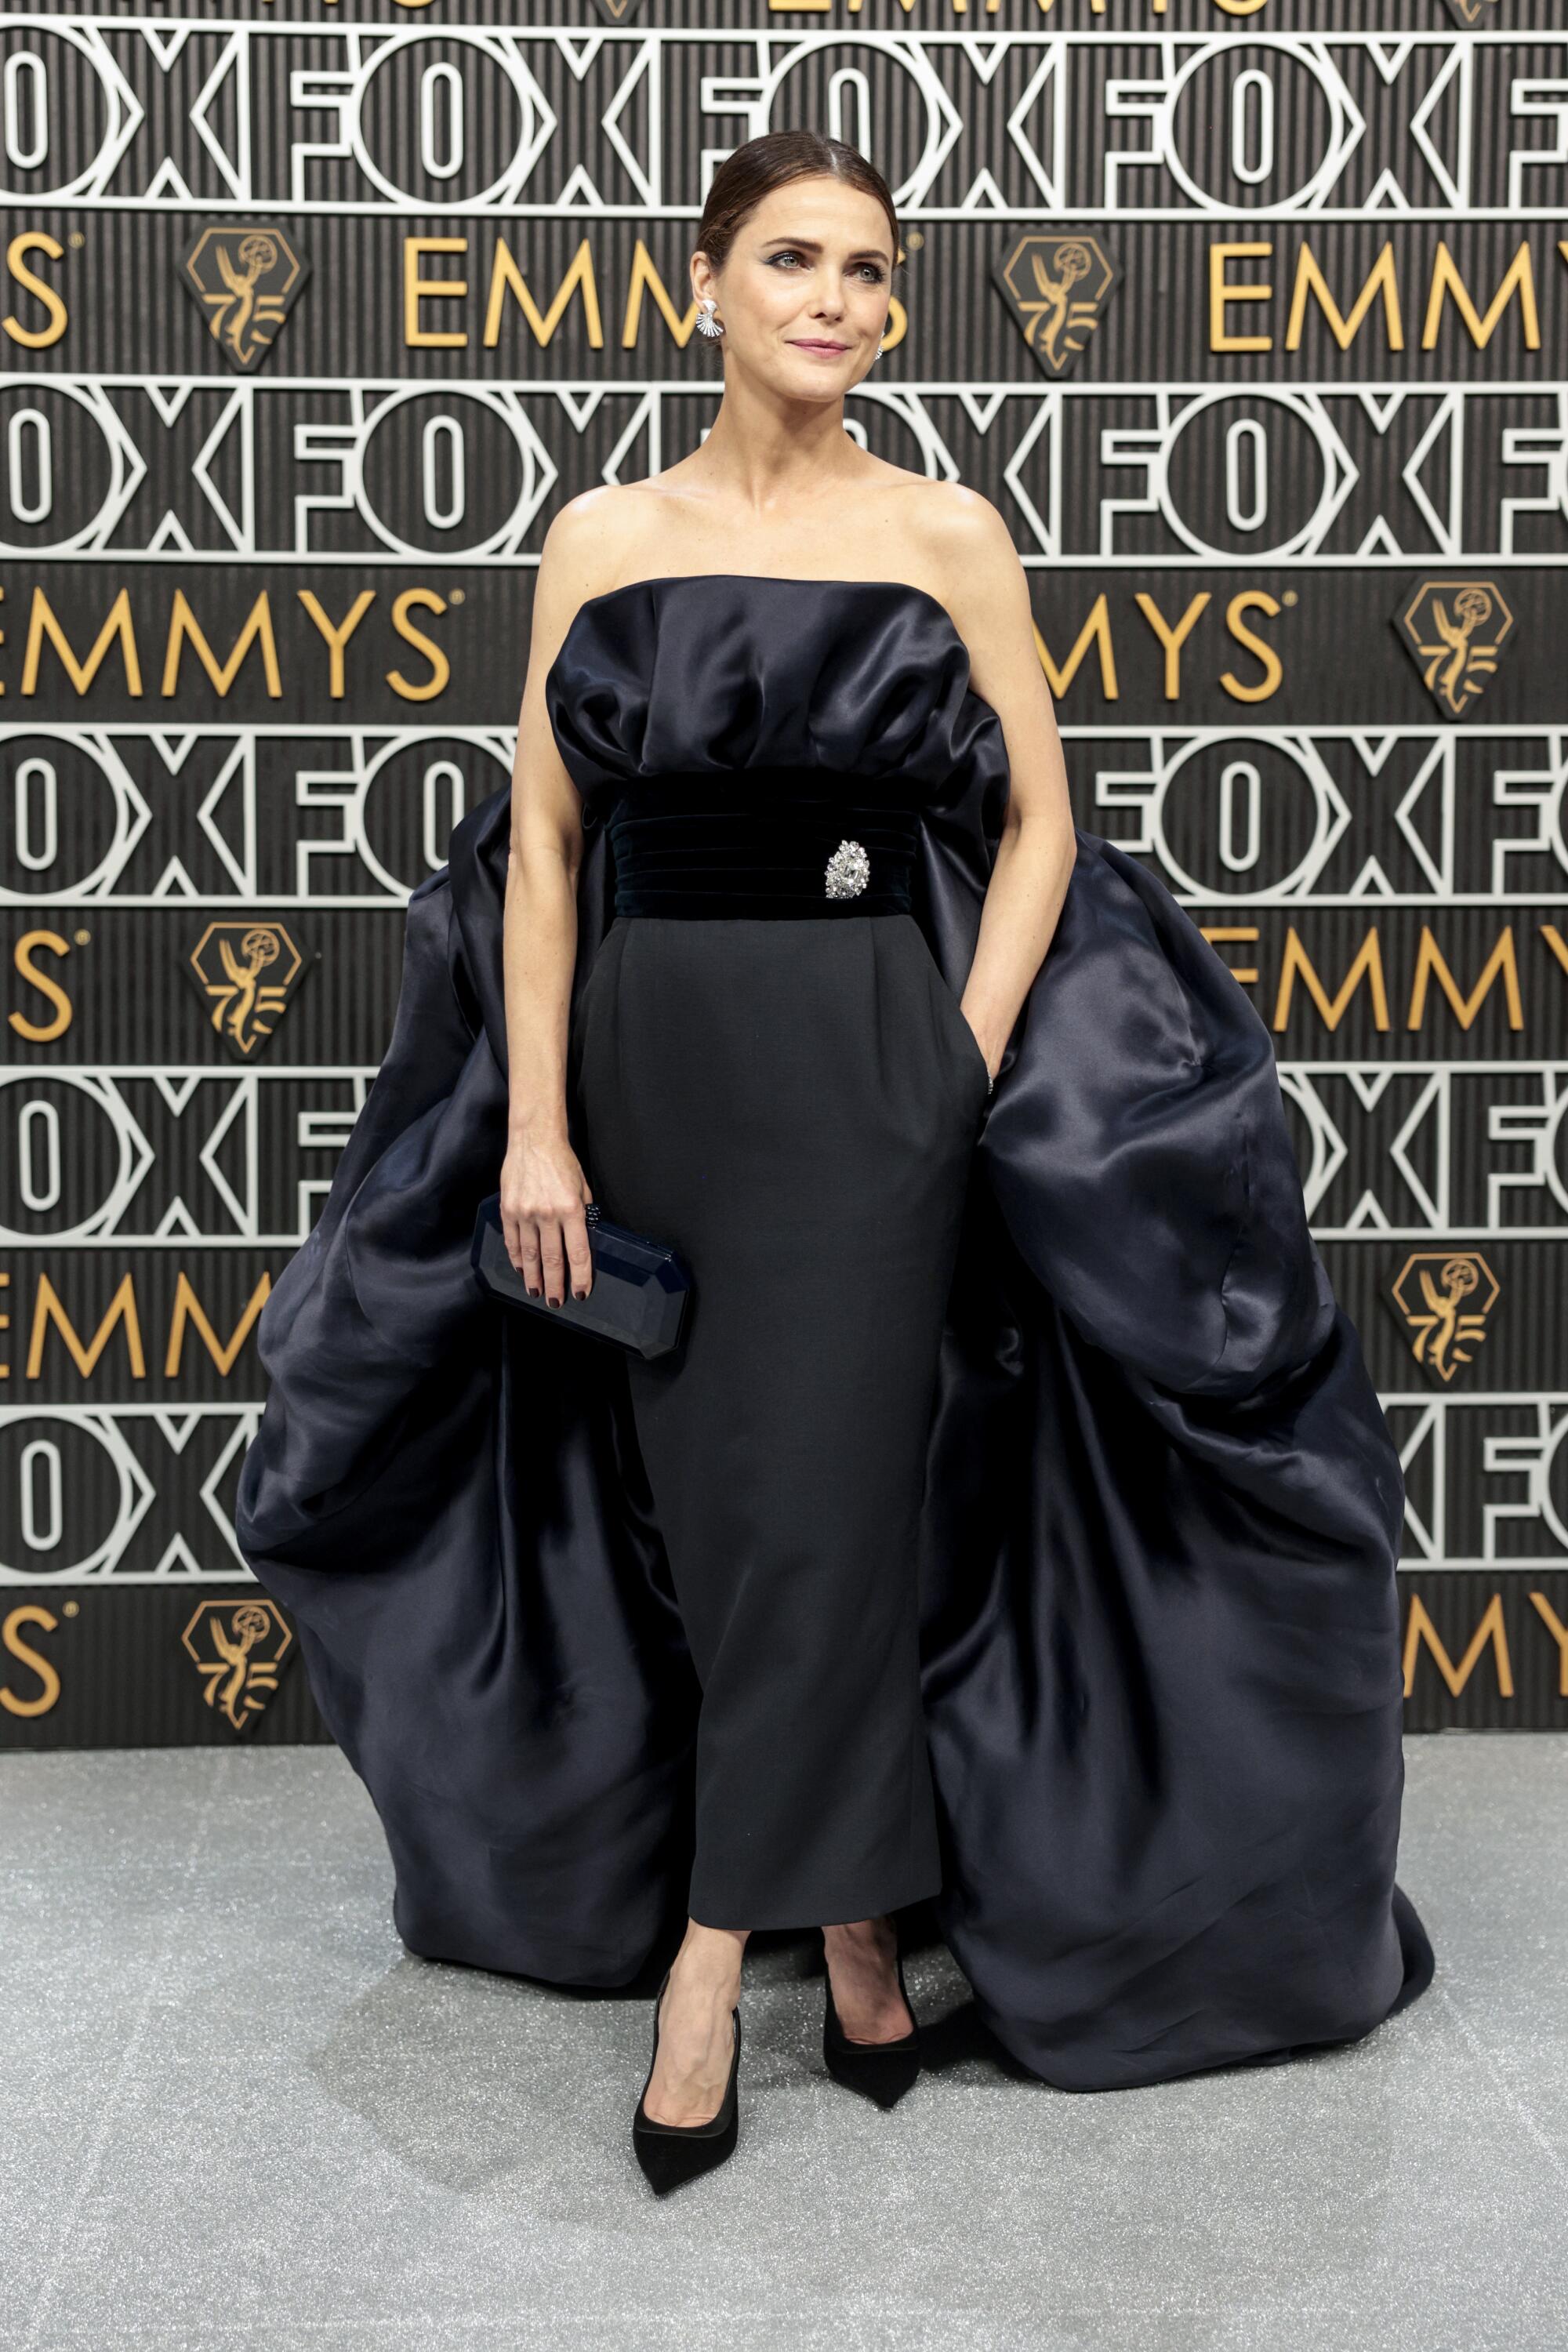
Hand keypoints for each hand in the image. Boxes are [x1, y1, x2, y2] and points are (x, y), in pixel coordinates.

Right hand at [499, 1130, 593, 1304]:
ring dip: (533, 1277)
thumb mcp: (583, 1188)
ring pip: (529, 1255)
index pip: (578, 1253)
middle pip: (552, 1259)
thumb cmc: (563, 1162)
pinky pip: (513, 1241)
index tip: (581, 1293)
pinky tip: (520, 1270)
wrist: (534, 1140)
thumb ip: (583, 1216)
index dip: (580, 1277)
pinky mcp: (509, 1209)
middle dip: (555, 1285)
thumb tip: (581, 1243)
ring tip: (536, 1293)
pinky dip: (516, 1259)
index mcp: (571, 1209)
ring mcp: (525, 1212)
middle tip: (556, 1302)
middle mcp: (548, 1213)